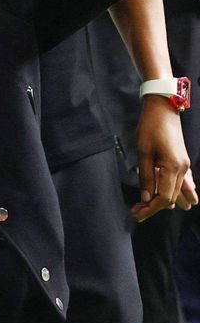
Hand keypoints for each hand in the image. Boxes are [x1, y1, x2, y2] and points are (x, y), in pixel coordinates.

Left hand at [132, 96, 194, 220]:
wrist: (163, 109)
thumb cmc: (150, 128)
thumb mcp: (143, 152)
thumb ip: (146, 176)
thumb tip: (146, 197)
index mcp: (173, 168)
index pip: (164, 197)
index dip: (151, 208)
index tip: (137, 213)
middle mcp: (183, 169)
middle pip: (171, 197)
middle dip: (153, 206)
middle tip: (136, 212)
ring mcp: (185, 166)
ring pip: (177, 191)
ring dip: (163, 201)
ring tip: (148, 209)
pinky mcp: (182, 161)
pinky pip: (182, 182)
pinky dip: (179, 193)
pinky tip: (182, 201)